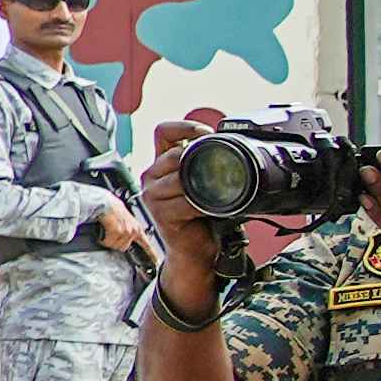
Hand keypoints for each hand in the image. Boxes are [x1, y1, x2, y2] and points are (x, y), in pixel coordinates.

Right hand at [92, 197, 152, 261]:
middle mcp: (133, 231)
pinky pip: (108, 242)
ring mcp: (126, 232)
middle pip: (123, 247)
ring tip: (107, 230)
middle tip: (111, 233)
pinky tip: (103, 231)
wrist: (106, 202)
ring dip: (108, 240)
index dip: (152, 254)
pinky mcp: (117, 232)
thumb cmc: (113, 209)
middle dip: (116, 243)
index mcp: (137, 228)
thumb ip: (129, 230)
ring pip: (115, 246)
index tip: (156, 262)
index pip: (146, 244)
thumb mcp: (126, 220)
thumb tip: (125, 241)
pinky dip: (103, 239)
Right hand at [138, 115, 224, 306]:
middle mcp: (151, 178)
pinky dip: (204, 204)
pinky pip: (185, 201)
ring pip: (179, 176)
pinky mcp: (161, 215)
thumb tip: (229, 143)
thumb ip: (203, 164)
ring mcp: (153, 197)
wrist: (194, 253)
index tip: (208, 133)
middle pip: (173, 153)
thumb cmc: (200, 218)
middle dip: (198, 158)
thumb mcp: (200, 184)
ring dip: (202, 183)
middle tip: (221, 166)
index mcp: (160, 165)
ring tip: (217, 192)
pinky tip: (212, 209)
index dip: (186, 127)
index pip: (164, 132)